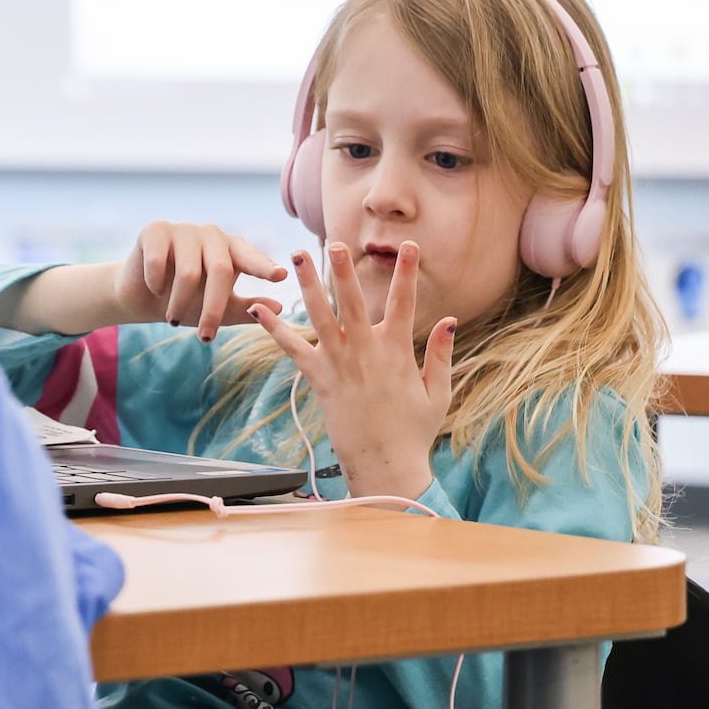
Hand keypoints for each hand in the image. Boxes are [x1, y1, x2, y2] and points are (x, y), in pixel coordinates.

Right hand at [113, 221, 287, 341]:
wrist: (143, 297)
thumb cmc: (188, 302)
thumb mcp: (221, 309)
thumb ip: (249, 308)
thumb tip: (280, 309)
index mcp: (232, 249)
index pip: (250, 258)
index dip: (263, 267)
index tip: (280, 275)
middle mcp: (211, 234)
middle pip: (219, 270)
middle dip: (213, 308)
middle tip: (206, 337)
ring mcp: (183, 229)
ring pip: (188, 271)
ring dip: (180, 303)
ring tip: (173, 320)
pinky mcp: (154, 230)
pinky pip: (159, 261)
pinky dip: (157, 284)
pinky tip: (155, 290)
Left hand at [248, 241, 454, 499]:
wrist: (384, 465)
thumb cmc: (413, 430)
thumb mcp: (437, 391)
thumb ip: (440, 354)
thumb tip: (449, 320)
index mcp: (396, 351)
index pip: (404, 302)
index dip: (406, 272)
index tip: (408, 245)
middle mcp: (365, 352)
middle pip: (353, 302)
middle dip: (343, 271)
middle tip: (335, 242)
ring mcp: (339, 364)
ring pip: (320, 316)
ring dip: (307, 285)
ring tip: (296, 257)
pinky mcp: (319, 379)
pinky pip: (293, 349)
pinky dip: (275, 329)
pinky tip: (260, 309)